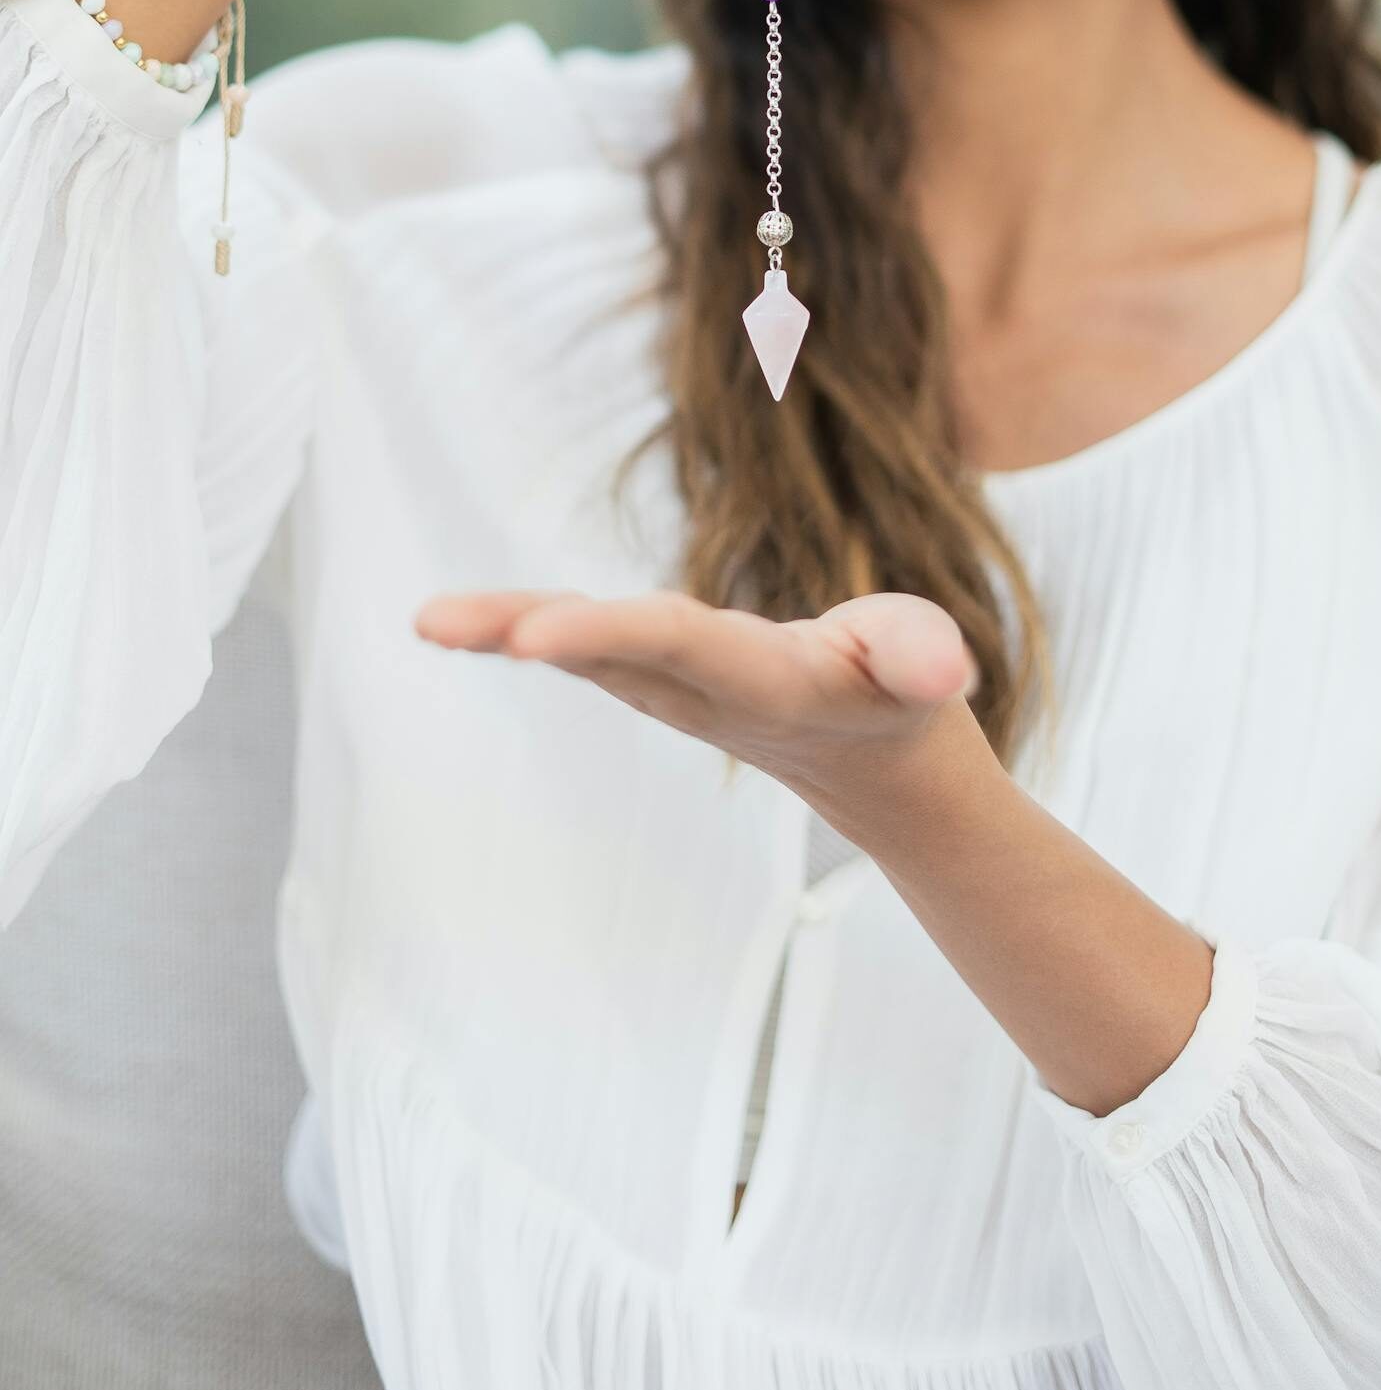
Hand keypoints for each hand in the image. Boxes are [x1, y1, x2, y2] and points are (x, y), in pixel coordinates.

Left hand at [412, 586, 980, 802]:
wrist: (879, 769)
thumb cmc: (899, 697)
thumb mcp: (927, 669)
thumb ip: (923, 661)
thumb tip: (942, 670)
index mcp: (766, 683)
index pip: (677, 645)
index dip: (606, 633)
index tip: (533, 637)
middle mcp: (702, 691)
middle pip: (607, 651)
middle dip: (529, 632)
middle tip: (438, 623)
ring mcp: (672, 689)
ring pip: (583, 651)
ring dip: (505, 630)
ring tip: (428, 620)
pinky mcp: (658, 674)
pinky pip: (581, 643)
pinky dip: (519, 628)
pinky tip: (457, 624)